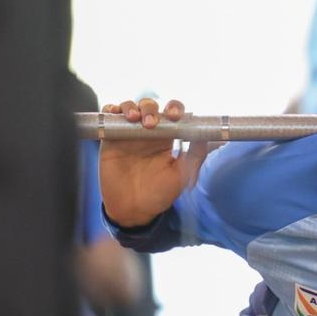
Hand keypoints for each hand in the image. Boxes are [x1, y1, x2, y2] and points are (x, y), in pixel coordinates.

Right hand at [98, 98, 208, 226]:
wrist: (134, 210)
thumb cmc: (160, 194)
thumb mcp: (182, 175)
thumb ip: (195, 155)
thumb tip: (207, 135)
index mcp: (167, 138)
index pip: (172, 113)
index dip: (174, 108)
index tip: (175, 116)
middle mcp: (148, 132)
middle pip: (150, 106)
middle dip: (151, 108)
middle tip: (151, 124)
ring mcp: (128, 134)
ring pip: (130, 107)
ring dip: (132, 107)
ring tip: (135, 119)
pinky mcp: (110, 138)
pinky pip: (109, 116)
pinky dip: (111, 108)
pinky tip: (115, 113)